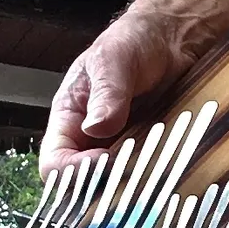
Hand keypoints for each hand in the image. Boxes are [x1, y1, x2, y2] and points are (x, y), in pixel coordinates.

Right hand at [39, 7, 196, 178]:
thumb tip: (96, 128)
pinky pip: (147, 177)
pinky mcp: (149, 152)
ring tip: (153, 177)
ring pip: (116, 186)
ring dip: (132, 188)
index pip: (54, 162)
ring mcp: (122, 148)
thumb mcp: (115, 59)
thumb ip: (106, 92)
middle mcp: (91, 140)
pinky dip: (155, 181)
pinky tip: (170, 173)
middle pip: (84, 184)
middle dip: (103, 188)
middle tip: (132, 178)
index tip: (104, 163)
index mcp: (70, 118)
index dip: (73, 171)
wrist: (174, 39)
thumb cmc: (135, 41)